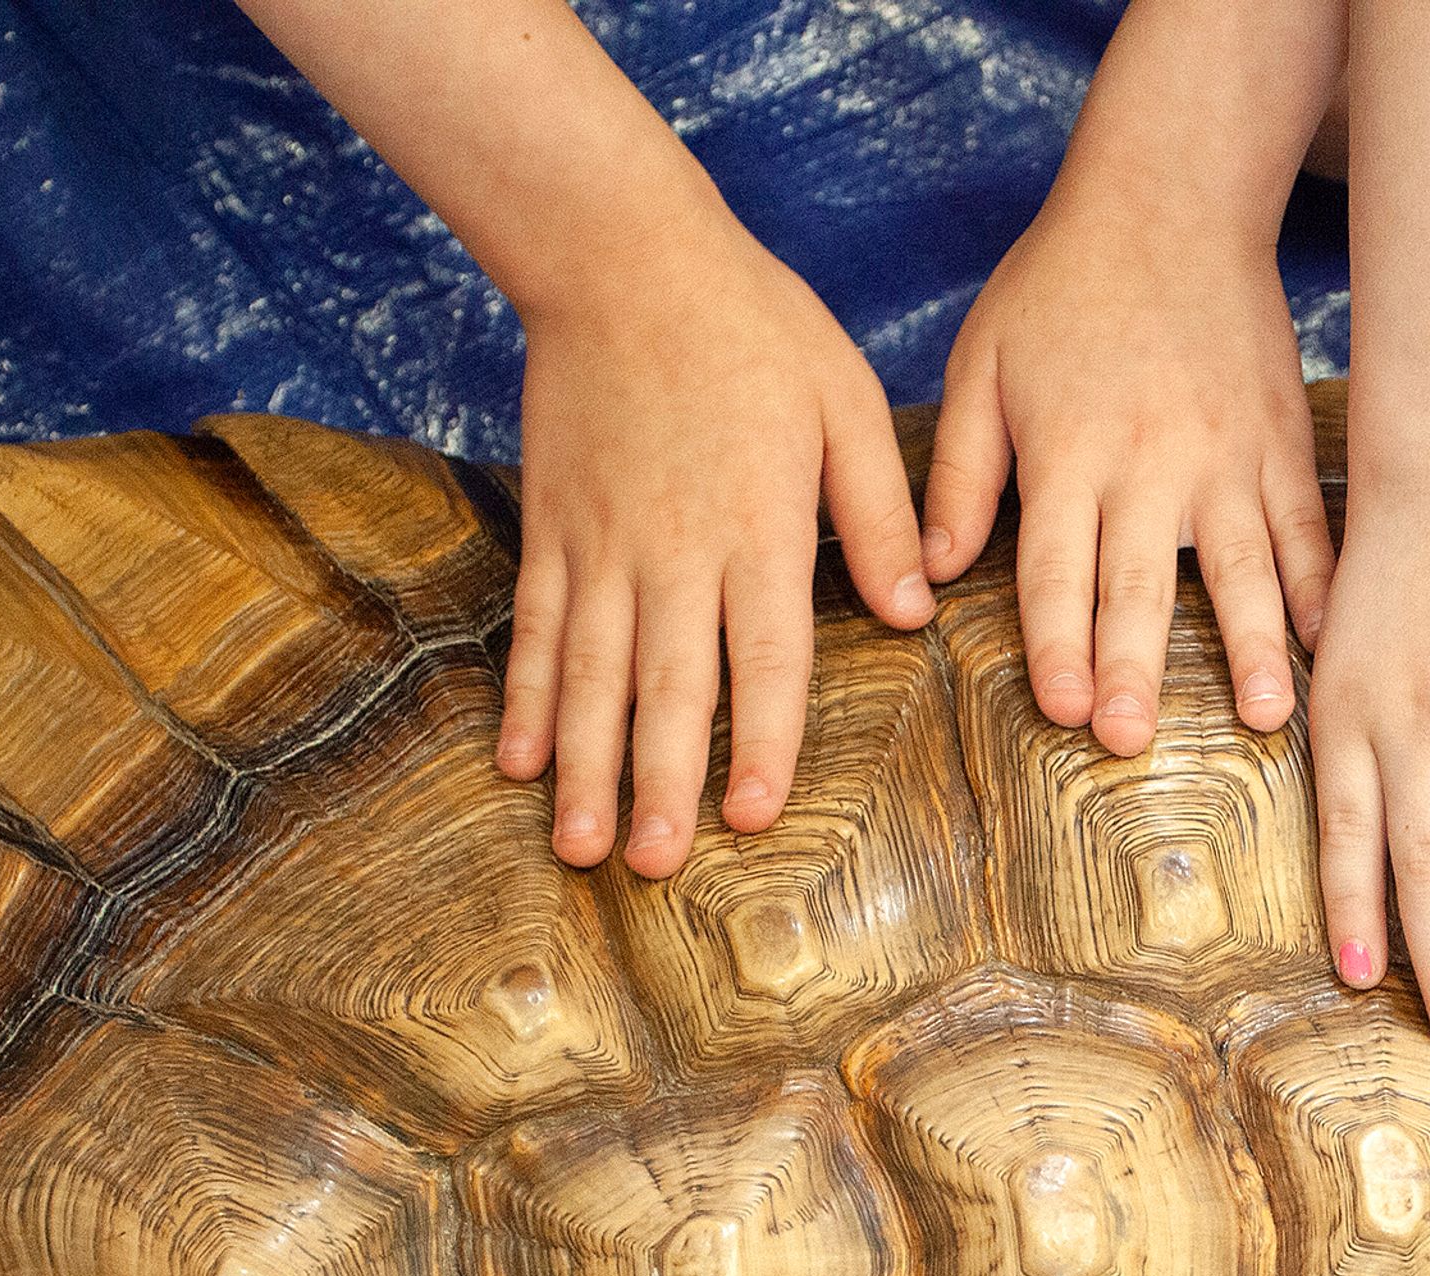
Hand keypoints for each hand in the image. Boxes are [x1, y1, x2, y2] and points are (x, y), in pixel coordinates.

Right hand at [497, 205, 933, 877]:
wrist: (621, 255)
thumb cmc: (751, 325)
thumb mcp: (843, 402)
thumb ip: (875, 513)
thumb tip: (914, 611)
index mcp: (757, 528)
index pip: (764, 657)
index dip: (760, 741)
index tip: (750, 816)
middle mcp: (674, 552)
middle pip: (668, 687)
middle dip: (660, 784)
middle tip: (653, 867)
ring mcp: (602, 545)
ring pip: (590, 675)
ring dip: (585, 766)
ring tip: (581, 845)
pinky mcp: (552, 527)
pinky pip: (533, 627)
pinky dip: (522, 697)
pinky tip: (516, 761)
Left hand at [919, 144, 1332, 756]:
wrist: (1172, 199)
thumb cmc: (1063, 284)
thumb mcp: (983, 364)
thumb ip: (960, 473)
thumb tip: (933, 573)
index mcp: (1069, 450)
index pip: (1057, 567)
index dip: (1058, 642)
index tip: (1064, 709)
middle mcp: (1149, 461)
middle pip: (1139, 582)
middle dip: (1135, 667)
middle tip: (1133, 738)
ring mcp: (1224, 454)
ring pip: (1239, 565)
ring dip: (1250, 646)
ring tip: (1261, 717)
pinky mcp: (1278, 440)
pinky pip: (1303, 524)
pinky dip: (1320, 584)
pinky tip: (1330, 640)